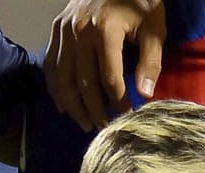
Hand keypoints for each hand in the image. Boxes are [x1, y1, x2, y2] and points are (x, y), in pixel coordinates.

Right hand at [45, 0, 167, 129]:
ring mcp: (64, 29)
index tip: (127, 118)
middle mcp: (79, 30)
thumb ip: (151, 61)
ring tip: (86, 123)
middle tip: (105, 129)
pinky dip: (56, 88)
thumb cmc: (139, 1)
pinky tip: (64, 106)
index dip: (119, 103)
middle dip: (95, 111)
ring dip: (73, 106)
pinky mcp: (57, 28)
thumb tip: (145, 95)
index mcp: (104, 29)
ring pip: (63, 78)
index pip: (110, 79)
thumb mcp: (153, 26)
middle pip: (83, 83)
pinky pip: (51, 64)